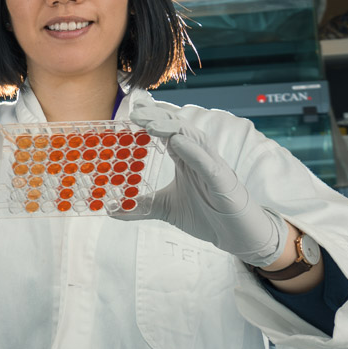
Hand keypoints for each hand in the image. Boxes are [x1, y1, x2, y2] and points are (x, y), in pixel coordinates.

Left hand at [113, 96, 289, 266]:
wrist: (236, 236)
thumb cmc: (206, 216)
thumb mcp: (166, 209)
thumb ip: (140, 207)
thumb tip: (112, 211)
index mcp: (187, 159)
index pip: (168, 131)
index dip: (152, 119)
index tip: (132, 112)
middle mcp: (200, 157)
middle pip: (179, 128)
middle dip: (158, 118)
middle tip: (136, 114)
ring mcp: (213, 167)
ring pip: (195, 138)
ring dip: (173, 129)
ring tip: (151, 124)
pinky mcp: (224, 182)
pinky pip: (208, 163)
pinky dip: (193, 151)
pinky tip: (178, 142)